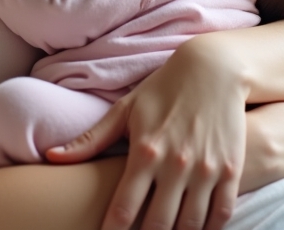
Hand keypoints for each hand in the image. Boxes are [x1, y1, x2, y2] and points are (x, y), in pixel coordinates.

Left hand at [47, 38, 247, 229]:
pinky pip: (221, 214)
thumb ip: (90, 140)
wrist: (214, 68)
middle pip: (157, 225)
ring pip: (190, 225)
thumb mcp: (125, 110)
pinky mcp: (231, 169)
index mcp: (144, 152)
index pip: (123, 209)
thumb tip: (52, 157)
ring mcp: (206, 169)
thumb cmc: (164, 89)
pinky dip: (209, 228)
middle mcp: (175, 164)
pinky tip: (195, 229)